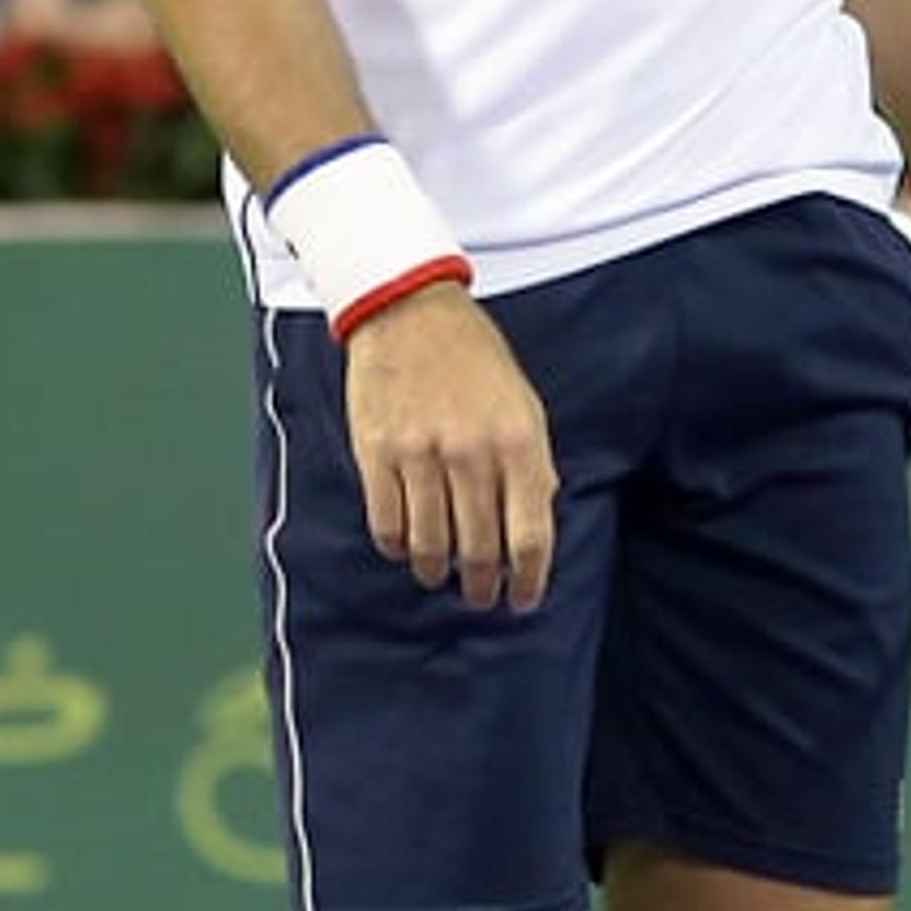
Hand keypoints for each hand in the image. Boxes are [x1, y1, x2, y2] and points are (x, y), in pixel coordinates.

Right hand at [344, 282, 558, 612]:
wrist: (409, 310)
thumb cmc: (475, 360)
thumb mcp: (523, 404)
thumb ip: (532, 466)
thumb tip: (534, 530)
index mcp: (518, 440)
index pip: (530, 536)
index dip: (530, 581)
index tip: (522, 600)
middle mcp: (471, 453)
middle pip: (479, 552)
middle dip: (482, 586)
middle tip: (480, 595)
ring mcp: (420, 455)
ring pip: (429, 548)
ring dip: (436, 571)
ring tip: (440, 573)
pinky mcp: (376, 454)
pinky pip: (386, 527)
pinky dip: (397, 547)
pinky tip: (404, 545)